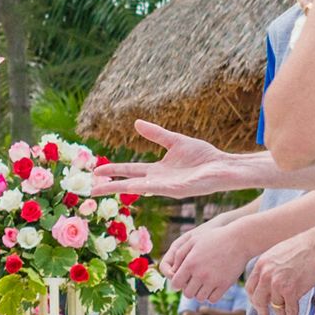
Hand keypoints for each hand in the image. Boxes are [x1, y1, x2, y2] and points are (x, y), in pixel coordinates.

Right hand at [95, 119, 262, 199]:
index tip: (96, 172)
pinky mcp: (179, 190)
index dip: (113, 171)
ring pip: (140, 189)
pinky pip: (159, 188)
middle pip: (129, 183)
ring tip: (102, 191)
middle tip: (90, 189)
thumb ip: (157, 134)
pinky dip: (145, 188)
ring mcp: (168, 187)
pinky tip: (132, 187)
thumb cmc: (203, 157)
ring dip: (122, 190)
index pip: (130, 171)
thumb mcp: (175, 141)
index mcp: (157, 170)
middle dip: (110, 186)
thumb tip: (136, 123)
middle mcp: (159, 181)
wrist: (224, 166)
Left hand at [159, 201, 278, 302]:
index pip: (176, 283)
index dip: (178, 283)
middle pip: (187, 293)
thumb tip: (172, 271)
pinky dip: (211, 296)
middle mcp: (200, 274)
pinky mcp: (225, 285)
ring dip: (199, 293)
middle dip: (188, 289)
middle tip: (193, 282)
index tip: (182, 279)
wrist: (239, 240)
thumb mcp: (193, 241)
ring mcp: (213, 281)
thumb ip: (179, 255)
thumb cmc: (214, 238)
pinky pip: (213, 299)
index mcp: (190, 263)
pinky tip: (212, 287)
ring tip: (203, 284)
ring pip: (199, 298)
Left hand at [251, 221, 314, 314]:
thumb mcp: (278, 253)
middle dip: (262, 312)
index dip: (254, 299)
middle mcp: (266, 275)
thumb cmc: (303, 247)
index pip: (251, 287)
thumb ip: (270, 266)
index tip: (258, 304)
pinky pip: (289, 311)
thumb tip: (269, 279)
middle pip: (258, 300)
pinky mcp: (291, 291)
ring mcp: (278, 284)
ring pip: (275, 307)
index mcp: (261, 265)